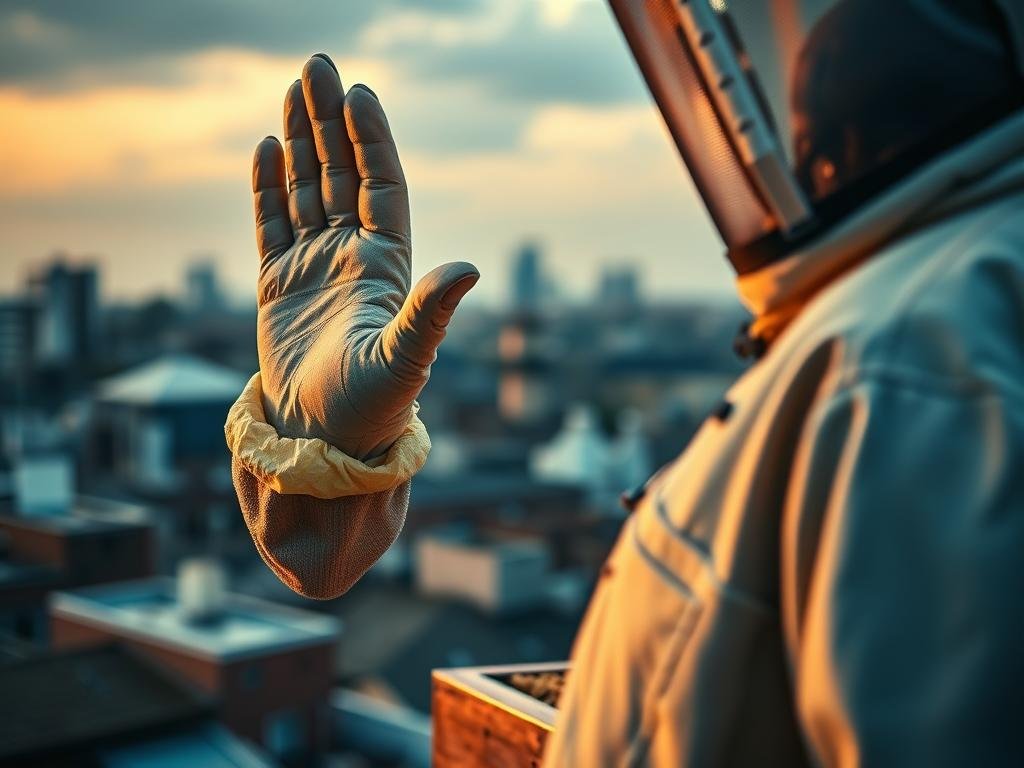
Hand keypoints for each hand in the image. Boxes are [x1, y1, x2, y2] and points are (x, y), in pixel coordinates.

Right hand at [251, 53, 477, 458]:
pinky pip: (272, 224)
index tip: (358, 95)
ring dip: (302, 142)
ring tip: (293, 91)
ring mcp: (314, 268)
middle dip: (330, 122)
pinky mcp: (278, 286)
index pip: (381, 186)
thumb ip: (431, 310)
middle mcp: (353, 258)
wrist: (324, 444)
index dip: (370, 141)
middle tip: (317, 67)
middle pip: (343, 174)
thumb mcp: (405, 358)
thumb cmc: (371, 410)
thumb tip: (469, 268)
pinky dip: (269, 188)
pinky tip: (267, 149)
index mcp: (386, 266)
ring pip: (308, 190)